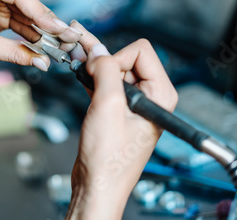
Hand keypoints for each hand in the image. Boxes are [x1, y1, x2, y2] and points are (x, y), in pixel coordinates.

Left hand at [0, 0, 81, 70]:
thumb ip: (15, 53)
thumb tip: (44, 62)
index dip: (42, 13)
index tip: (59, 28)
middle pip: (26, 2)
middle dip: (45, 22)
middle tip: (67, 36)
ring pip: (26, 13)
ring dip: (42, 30)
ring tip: (60, 43)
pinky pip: (19, 22)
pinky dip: (31, 34)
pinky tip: (46, 44)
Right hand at [66, 23, 177, 219]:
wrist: (97, 185)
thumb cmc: (109, 159)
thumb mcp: (108, 105)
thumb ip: (105, 71)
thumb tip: (98, 51)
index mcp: (160, 94)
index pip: (141, 52)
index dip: (116, 58)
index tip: (100, 72)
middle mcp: (150, 97)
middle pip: (127, 59)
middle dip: (104, 61)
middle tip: (83, 61)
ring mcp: (133, 104)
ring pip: (114, 70)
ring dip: (95, 67)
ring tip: (77, 59)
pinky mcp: (117, 110)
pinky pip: (106, 84)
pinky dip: (92, 78)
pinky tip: (79, 70)